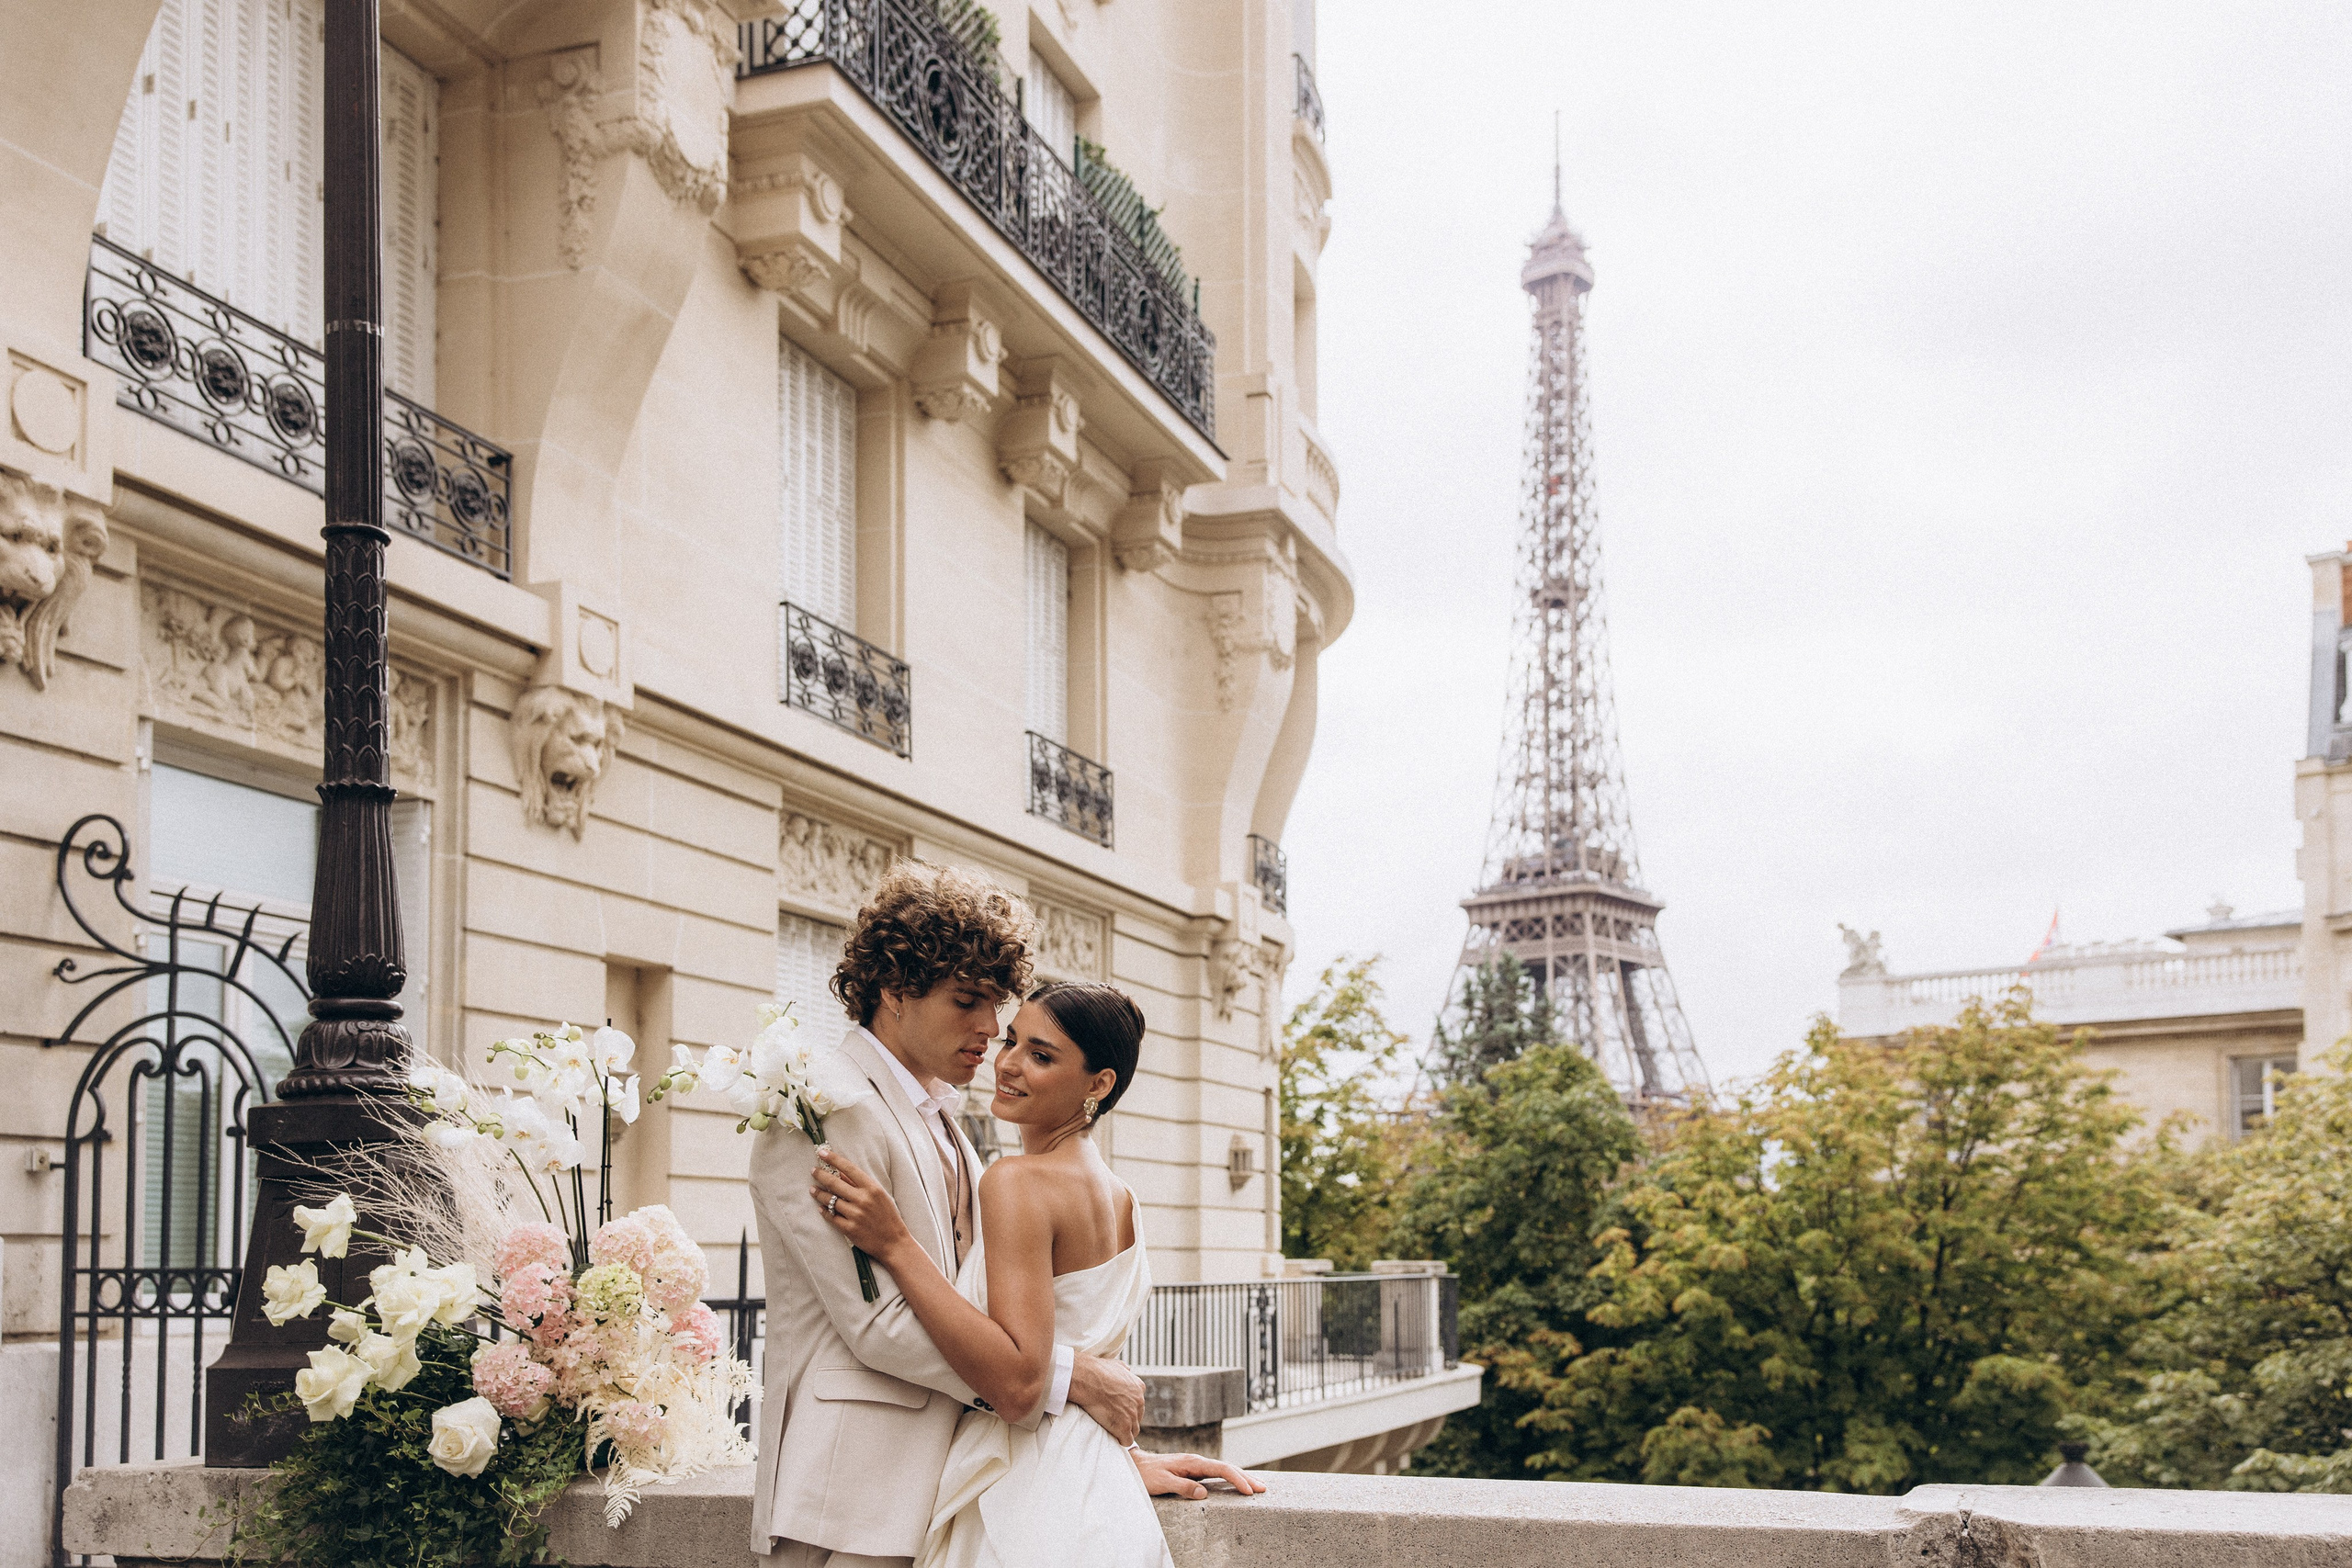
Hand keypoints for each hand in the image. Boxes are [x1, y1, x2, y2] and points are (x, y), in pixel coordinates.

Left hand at [812, 1147, 911, 1261]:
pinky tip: (820, 1208)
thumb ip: (860, 1184)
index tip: (822, 1152)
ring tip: (813, 1189)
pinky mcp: (849, 1229)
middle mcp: (863, 1199)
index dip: (834, 1159)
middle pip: (835, 1183)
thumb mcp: (879, 1195)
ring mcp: (855, 1215)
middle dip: (821, 1175)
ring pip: (830, 1200)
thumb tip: (841, 1173)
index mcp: (872, 1188)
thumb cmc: (888, 1216)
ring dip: (819, 1193)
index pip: (849, 1168)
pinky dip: (824, 1211)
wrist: (894, 1242)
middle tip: (813, 1171)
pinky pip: (831, 1217)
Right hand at [1067, 1353, 1144, 1444]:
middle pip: (1137, 1417)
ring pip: (1134, 1430)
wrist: (1087, 1379)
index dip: (1128, 1408)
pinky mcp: (1123, 1427)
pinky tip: (1114, 1438)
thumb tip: (1128, 1370)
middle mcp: (1138, 1401)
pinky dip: (1121, 1440)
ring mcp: (1132, 1415)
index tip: (1119, 1410)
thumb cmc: (1097, 1371)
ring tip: (1114, 1432)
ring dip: (1125, 1432)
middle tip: (1115, 1421)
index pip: (1138, 1403)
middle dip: (1128, 1420)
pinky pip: (1127, 1440)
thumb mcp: (1117, 1365)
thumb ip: (1125, 1370)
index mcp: (1138, 1387)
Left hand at [1133, 1449, 1265, 1498]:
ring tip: (1256, 1486)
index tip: (1249, 1491)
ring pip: (1224, 1470)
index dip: (1237, 1479)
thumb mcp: (1162, 1483)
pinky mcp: (1194, 1471)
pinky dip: (1231, 1478)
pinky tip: (1236, 1483)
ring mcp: (1196, 1465)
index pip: (1222, 1469)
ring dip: (1240, 1477)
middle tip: (1263, 1489)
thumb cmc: (1147, 1475)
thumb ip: (1183, 1487)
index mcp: (1193, 1462)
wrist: (1136, 1465)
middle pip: (1227, 1468)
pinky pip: (1217, 1474)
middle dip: (1246, 1477)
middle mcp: (1197, 1461)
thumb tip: (1204, 1493)